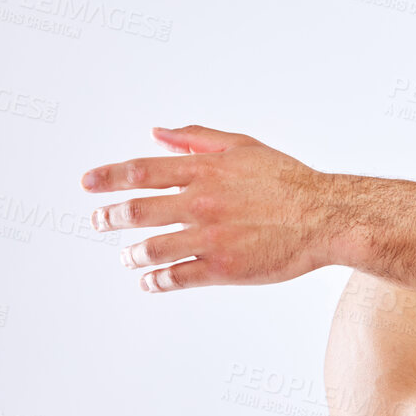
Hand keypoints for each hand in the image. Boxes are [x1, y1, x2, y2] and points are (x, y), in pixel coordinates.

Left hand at [80, 125, 340, 290]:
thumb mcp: (243, 147)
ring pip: (152, 249)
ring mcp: (211, 238)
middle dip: (111, 218)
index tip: (89, 184)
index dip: (109, 178)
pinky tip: (151, 282)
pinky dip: (157, 281)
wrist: (326, 218)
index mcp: (204, 172)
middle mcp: (201, 203)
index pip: (141, 172)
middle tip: (100, 222)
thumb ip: (197, 138)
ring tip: (128, 258)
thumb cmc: (291, 182)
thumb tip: (159, 134)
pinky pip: (178, 277)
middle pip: (138, 211)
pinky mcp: (224, 268)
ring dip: (132, 255)